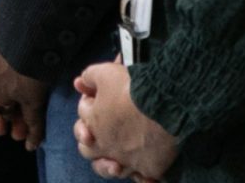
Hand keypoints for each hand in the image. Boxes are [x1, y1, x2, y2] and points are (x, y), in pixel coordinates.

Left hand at [74, 62, 175, 181]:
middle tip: (98, 132)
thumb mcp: (107, 73)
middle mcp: (105, 144)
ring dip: (109, 165)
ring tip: (116, 163)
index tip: (99, 95)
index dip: (90, 102)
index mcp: (93, 122)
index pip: (83, 112)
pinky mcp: (147, 168)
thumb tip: (78, 83)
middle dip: (89, 140)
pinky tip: (144, 176)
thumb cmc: (133, 88)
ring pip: (109, 169)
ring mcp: (125, 159)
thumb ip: (90, 77)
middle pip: (88, 149)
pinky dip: (141, 178)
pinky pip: (140, 178)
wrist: (166, 104)